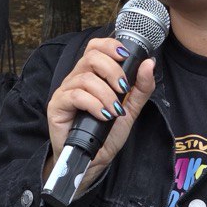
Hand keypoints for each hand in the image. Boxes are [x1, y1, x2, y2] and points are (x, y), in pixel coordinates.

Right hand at [45, 38, 156, 190]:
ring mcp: (65, 91)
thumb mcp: (130, 109)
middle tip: (123, 89)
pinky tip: (103, 115)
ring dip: (106, 94)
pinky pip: (75, 95)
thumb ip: (141, 87)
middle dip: (112, 70)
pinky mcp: (57, 105)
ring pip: (85, 77)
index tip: (125, 55)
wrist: (92, 160)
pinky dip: (94, 104)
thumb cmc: (106, 133)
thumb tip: (149, 63)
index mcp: (92, 74)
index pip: (96, 47)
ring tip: (114, 111)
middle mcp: (77, 78)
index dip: (110, 46)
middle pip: (91, 57)